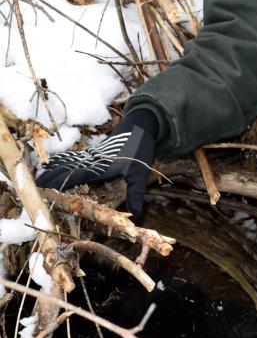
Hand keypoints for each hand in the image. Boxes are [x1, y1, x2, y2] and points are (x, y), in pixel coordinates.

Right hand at [36, 109, 156, 215]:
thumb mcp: (139, 172)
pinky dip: (62, 162)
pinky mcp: (93, 153)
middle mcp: (90, 161)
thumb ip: (136, 192)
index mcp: (97, 167)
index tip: (44, 189)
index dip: (58, 183)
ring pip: (67, 163)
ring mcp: (91, 156)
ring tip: (39, 178)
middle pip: (65, 170)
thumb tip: (137, 211)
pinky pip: (73, 158)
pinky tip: (55, 164)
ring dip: (53, 170)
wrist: (140, 126)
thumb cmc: (140, 148)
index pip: (72, 177)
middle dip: (50, 178)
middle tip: (35, 188)